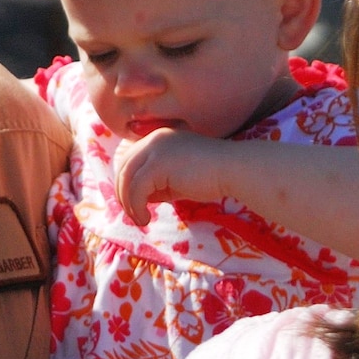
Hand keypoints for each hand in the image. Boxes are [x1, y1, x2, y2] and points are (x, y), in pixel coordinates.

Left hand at [111, 128, 227, 227]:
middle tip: (134, 215)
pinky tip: (146, 218)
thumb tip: (135, 200)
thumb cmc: (211, 177)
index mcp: (158, 138)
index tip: (133, 204)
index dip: (126, 183)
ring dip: (128, 203)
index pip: (129, 160)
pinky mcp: (158, 163)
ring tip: (140, 220)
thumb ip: (156, 184)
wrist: (234, 170)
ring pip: (126, 179)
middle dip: (123, 195)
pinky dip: (136, 206)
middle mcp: (153, 139)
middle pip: (123, 168)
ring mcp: (155, 149)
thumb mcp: (176, 179)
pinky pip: (136, 188)